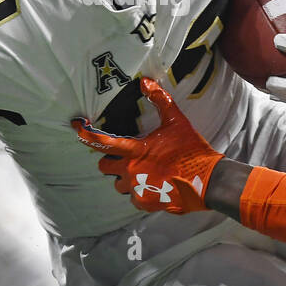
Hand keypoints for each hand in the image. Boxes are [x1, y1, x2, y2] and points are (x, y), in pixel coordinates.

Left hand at [72, 77, 222, 213]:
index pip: (102, 142)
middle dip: (111, 161)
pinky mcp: (145, 203)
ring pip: (118, 184)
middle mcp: (131, 171)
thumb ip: (160, 100)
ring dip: (126, 178)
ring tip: (145, 171)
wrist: (208, 181)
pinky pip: (133, 198)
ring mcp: (137, 189)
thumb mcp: (177, 122)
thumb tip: (145, 82)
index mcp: (136, 150)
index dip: (85, 134)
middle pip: (104, 166)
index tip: (77, 126)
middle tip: (127, 157)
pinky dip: (139, 192)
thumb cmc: (192, 150)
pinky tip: (154, 184)